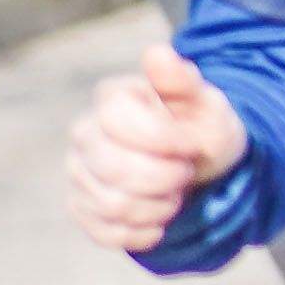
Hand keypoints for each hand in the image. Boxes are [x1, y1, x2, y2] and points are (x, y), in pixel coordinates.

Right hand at [66, 43, 246, 251]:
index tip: (190, 145)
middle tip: (184, 172)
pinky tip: (160, 218)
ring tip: (174, 193)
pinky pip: (105, 232)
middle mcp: (85, 133)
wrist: (199, 165)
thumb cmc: (202, 126)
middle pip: (114, 169)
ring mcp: (78, 172)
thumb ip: (181, 80)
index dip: (164, 140)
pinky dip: (144, 231)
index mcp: (112, 99)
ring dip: (158, 207)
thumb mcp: (206, 101)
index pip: (119, 121)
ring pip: (111, 205)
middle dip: (165, 178)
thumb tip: (157, 52)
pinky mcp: (81, 207)